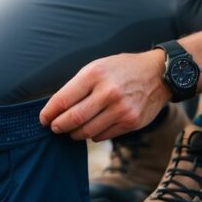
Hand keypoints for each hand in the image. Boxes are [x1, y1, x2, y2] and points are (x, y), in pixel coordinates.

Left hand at [40, 51, 170, 141]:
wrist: (158, 74)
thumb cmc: (122, 69)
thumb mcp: (98, 66)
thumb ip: (78, 86)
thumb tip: (56, 108)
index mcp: (95, 74)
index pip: (63, 99)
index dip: (49, 112)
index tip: (43, 119)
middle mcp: (108, 92)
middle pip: (73, 118)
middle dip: (59, 126)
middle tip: (54, 128)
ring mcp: (121, 109)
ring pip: (87, 131)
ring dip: (74, 133)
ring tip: (71, 131)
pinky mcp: (131, 122)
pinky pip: (103, 135)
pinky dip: (92, 135)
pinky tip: (91, 128)